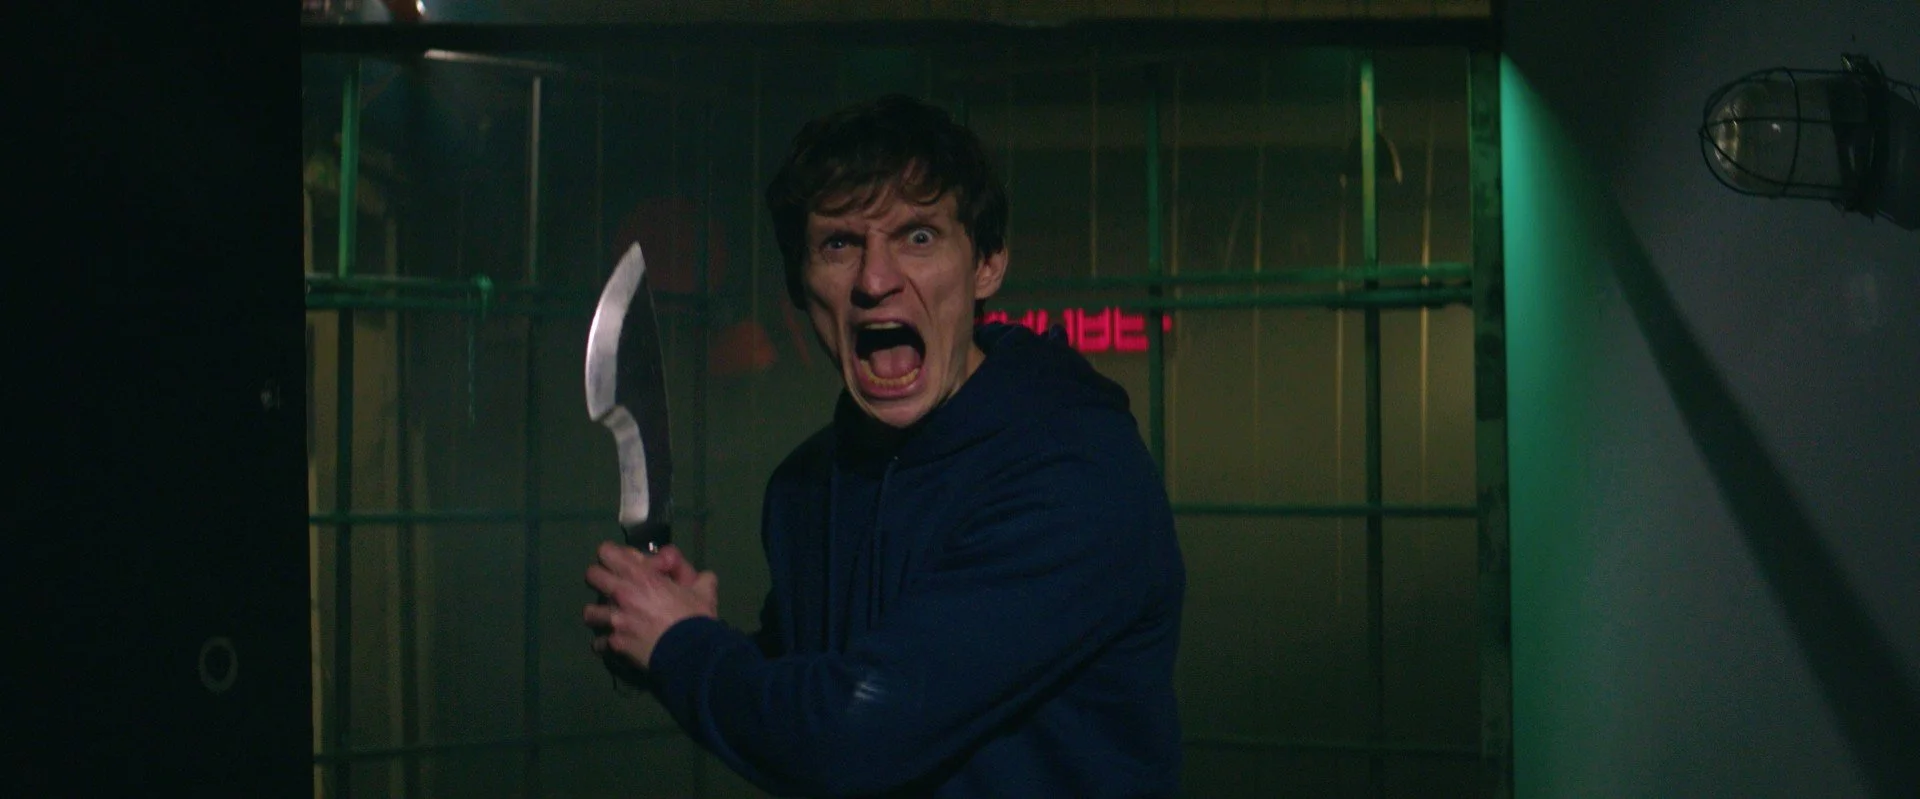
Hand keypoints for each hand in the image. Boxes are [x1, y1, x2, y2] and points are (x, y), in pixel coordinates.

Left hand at [583, 542, 718, 671]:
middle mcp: (621, 594)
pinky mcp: (614, 644)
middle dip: (601, 578)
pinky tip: (615, 643)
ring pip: (589, 611)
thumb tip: (701, 576)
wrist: (690, 653)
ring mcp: (614, 621)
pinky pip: (599, 643)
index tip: (625, 563)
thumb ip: (698, 577)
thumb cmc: (695, 617)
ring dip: (599, 613)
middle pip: (591, 575)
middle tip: (614, 586)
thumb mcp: (703, 589)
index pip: (607, 552)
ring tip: (611, 618)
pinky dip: (605, 643)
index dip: (614, 555)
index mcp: (640, 576)